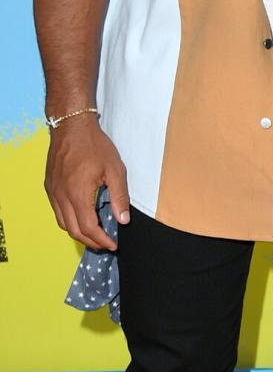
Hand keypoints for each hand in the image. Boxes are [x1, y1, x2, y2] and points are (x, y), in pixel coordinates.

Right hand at [45, 114, 129, 249]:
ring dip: (78, 234)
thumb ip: (119, 196)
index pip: (88, 228)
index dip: (101, 240)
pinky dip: (69, 221)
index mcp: (78, 194)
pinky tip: (81, 219)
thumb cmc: (94, 145)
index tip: (113, 245)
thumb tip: (123, 219)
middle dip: (91, 241)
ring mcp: (53, 192)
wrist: (71, 126)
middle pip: (73, 230)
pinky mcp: (50, 187)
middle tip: (105, 244)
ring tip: (94, 236)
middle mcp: (62, 196)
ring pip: (63, 223)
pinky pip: (57, 212)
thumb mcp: (115, 169)